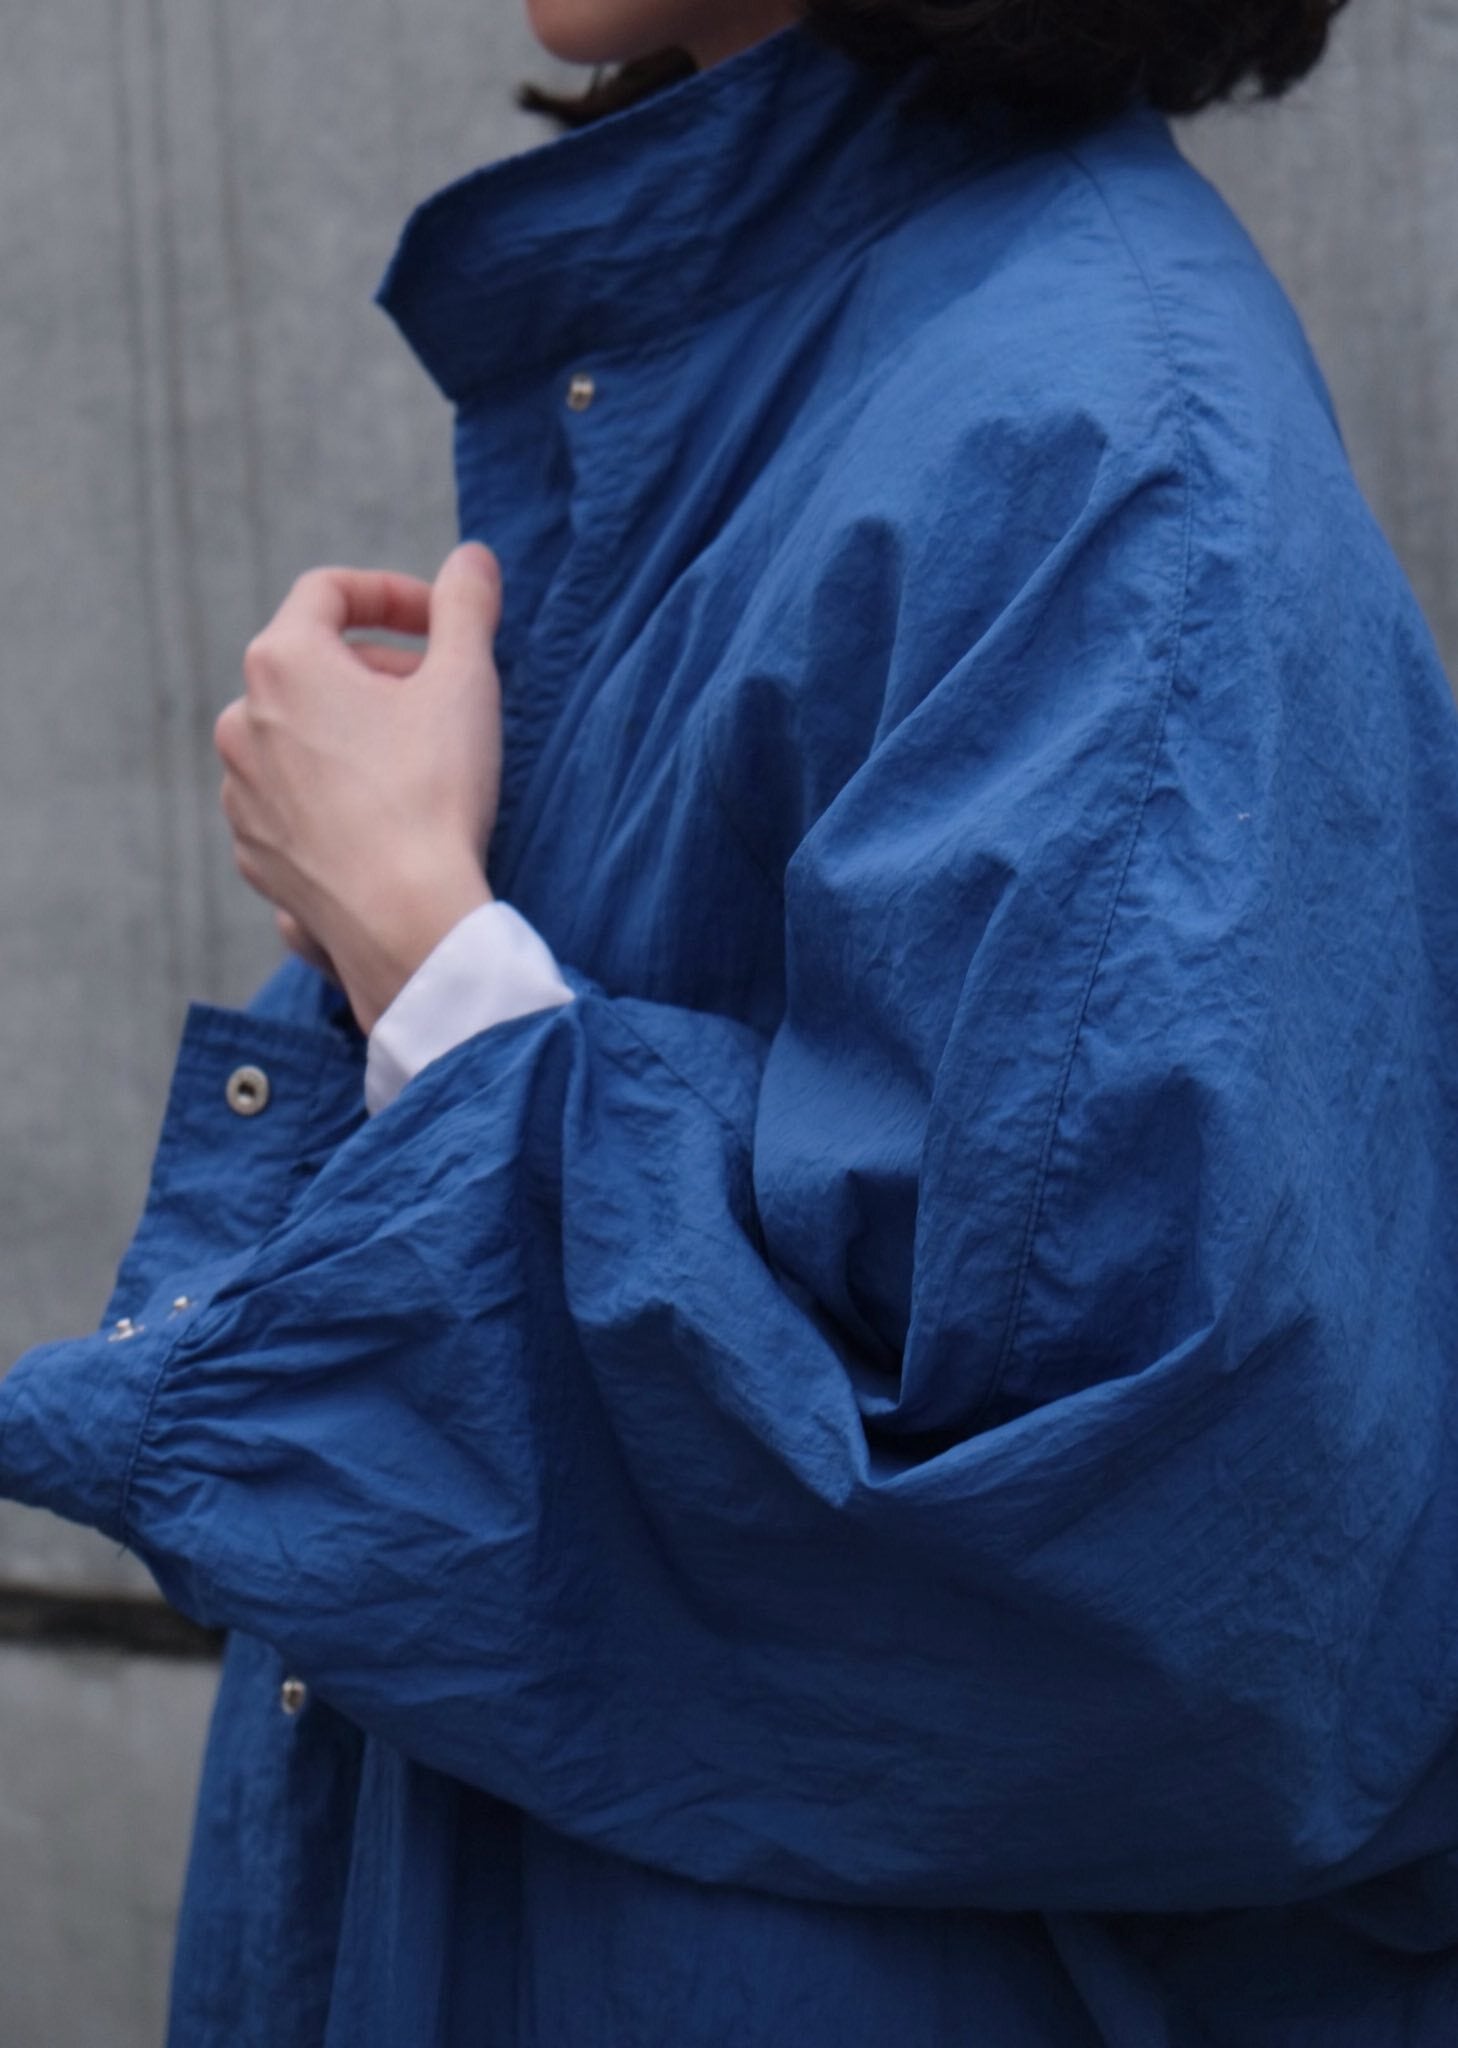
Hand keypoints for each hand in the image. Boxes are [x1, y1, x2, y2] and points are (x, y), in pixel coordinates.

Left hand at [216, 543, 503, 1032]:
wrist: (404, 922)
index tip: (443, 622)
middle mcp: (241, 721)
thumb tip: (474, 559)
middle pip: (313, 665)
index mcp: (282, 662)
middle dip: (381, 670)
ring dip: (355, 734)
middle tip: (443, 698)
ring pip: (300, 737)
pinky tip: (388, 822)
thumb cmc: (433, 795)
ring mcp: (240, 793)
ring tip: (417, 763)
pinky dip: (335, 795)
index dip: (393, 595)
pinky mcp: (254, 853)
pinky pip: (294, 802)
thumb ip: (467, 607)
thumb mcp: (466, 683)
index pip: (329, 591)